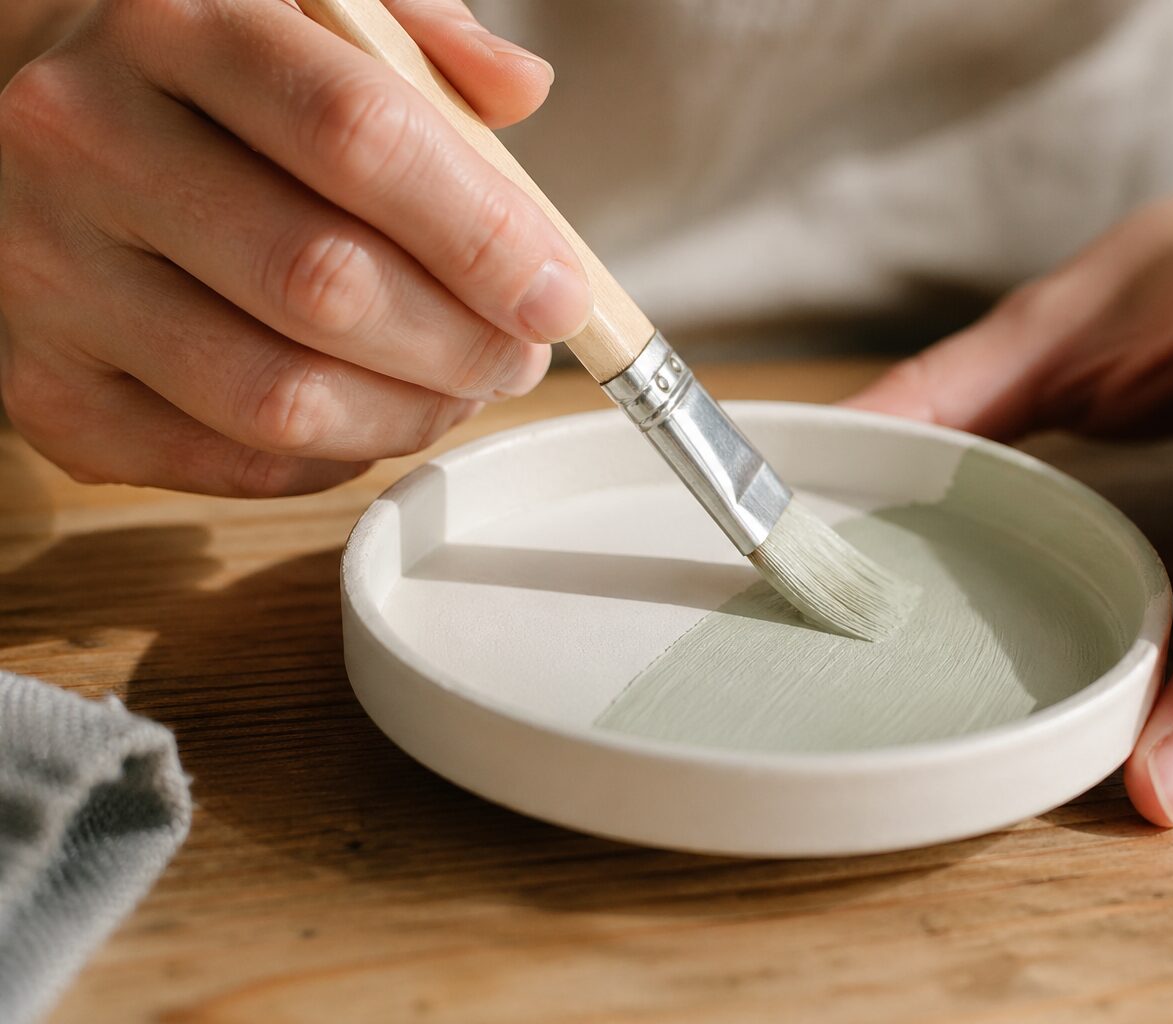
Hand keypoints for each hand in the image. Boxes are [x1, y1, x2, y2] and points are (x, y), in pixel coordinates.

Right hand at [0, 0, 588, 495]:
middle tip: (516, 352)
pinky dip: (332, 457)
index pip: (358, 135)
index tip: (557, 292)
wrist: (23, 115)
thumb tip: (520, 94)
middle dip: (461, 342)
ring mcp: (47, 274)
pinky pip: (227, 463)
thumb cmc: (199, 75)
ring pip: (278, 396)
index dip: (482, 233)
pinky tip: (368, 413)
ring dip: (408, 413)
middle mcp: (83, 143)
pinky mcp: (44, 389)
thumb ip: (418, 39)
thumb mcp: (305, 5)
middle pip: (324, 283)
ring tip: (458, 387)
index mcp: (171, 23)